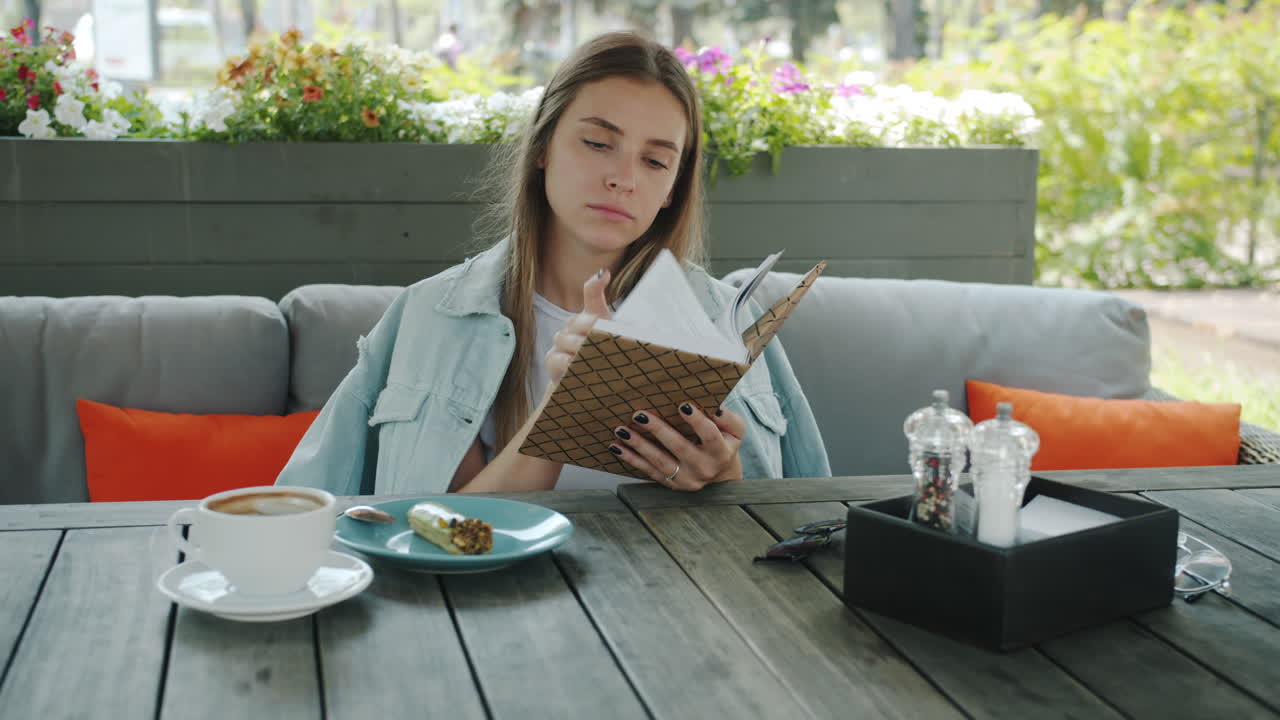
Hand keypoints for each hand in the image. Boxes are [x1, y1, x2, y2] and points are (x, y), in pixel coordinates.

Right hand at [544, 269, 611, 389]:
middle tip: (598, 334)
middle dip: (587, 327)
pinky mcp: (553, 363)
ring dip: (578, 346)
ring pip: (563, 338)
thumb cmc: (609, 362)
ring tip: (590, 354)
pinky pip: (556, 358)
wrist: (596, 391)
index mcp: (592, 318)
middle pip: (575, 320)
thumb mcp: (618, 341)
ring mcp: (561, 345)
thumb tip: (608, 278)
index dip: (595, 285)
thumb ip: (615, 320)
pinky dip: (565, 361)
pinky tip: (575, 365)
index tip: (604, 278)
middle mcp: (573, 328)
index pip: (591, 293)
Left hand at [607, 402, 744, 490]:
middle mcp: (703, 468)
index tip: (683, 405)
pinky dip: (631, 459)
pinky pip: (648, 471)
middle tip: (640, 414)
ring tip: (622, 430)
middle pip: (679, 447)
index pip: (709, 435)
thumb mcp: (735, 432)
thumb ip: (728, 418)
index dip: (697, 421)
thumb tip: (714, 408)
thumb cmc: (724, 446)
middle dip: (658, 430)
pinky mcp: (671, 484)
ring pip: (659, 462)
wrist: (720, 479)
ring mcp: (685, 480)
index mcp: (720, 452)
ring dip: (638, 445)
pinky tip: (616, 447)